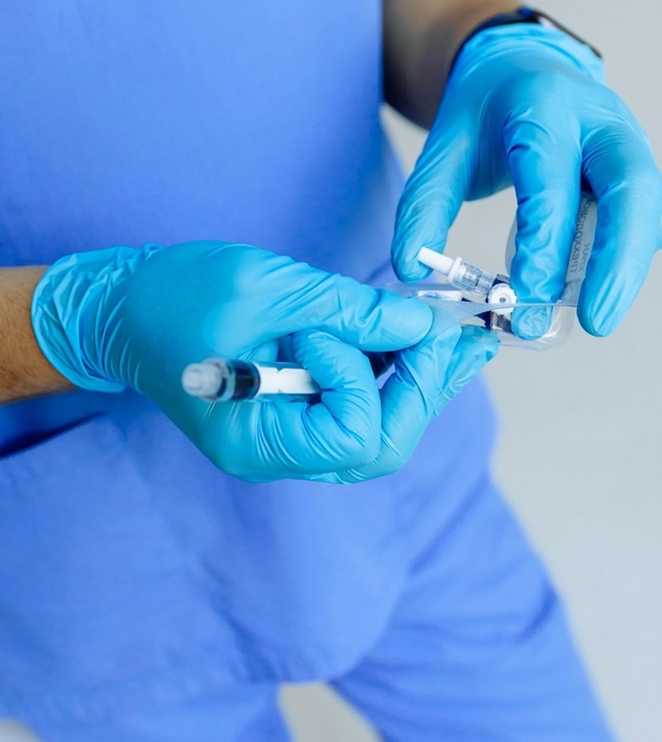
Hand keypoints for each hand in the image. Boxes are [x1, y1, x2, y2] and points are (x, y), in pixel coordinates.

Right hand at [31, 242, 494, 480]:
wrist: (125, 305)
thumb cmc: (178, 295)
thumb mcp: (270, 289)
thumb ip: (351, 310)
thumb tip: (426, 325)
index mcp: (256, 438)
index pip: (352, 437)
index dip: (365, 378)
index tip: (343, 325)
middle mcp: (275, 453)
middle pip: (379, 446)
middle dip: (421, 388)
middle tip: (456, 337)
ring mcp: (285, 437)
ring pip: (377, 430)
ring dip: (417, 380)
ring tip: (455, 337)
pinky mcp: (293, 412)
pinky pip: (356, 407)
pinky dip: (391, 373)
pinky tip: (418, 339)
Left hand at [392, 23, 661, 336]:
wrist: (524, 65)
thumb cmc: (485, 112)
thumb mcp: (444, 145)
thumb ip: (424, 205)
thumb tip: (412, 266)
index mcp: (542, 106)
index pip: (551, 179)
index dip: (544, 243)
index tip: (525, 299)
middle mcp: (598, 119)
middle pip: (630, 188)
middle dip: (617, 261)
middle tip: (595, 322)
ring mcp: (628, 141)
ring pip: (648, 206)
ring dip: (627, 267)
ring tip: (594, 316)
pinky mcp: (638, 166)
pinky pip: (645, 215)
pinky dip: (626, 256)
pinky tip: (597, 287)